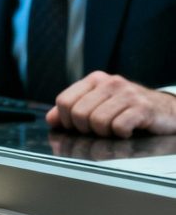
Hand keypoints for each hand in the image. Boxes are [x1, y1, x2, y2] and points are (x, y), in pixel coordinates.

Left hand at [46, 71, 175, 137]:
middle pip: (78, 113)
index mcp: (94, 79)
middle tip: (99, 130)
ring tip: (115, 130)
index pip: (64, 101)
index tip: (77, 127)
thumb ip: (74, 110)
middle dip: (85, 129)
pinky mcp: (142, 108)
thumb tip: (51, 120)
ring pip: (97, 121)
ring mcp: (126, 94)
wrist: (167, 111)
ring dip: (104, 133)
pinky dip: (121, 135)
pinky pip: (118, 127)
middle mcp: (109, 82)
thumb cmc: (129, 109)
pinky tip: (128, 131)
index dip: (66, 120)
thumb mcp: (100, 104)